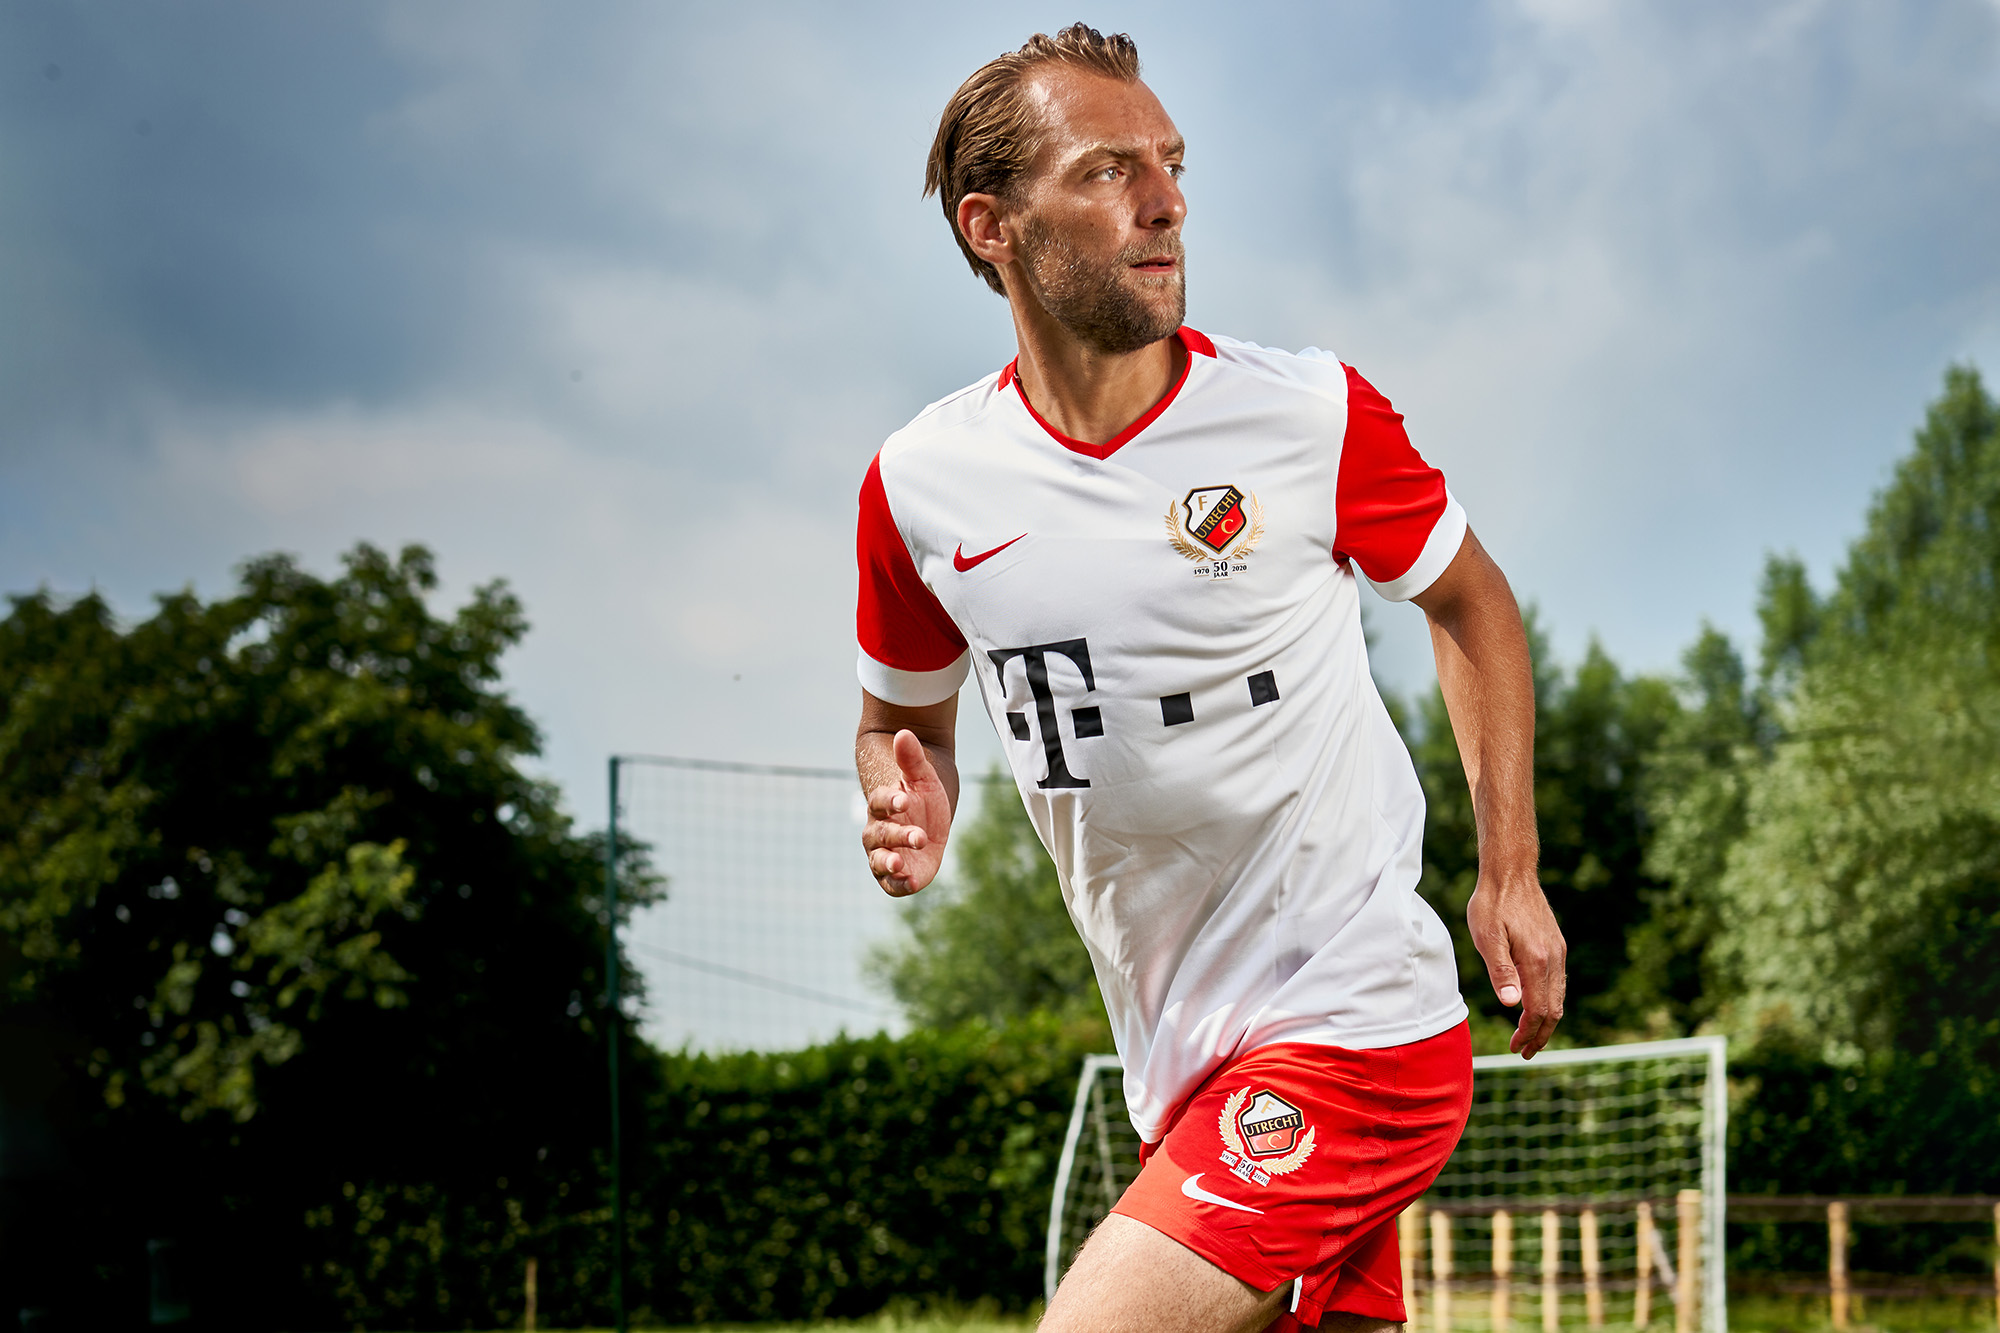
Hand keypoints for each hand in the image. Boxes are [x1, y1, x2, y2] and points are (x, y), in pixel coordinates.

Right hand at [861, 730, 951, 896]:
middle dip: (897, 836)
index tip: (905, 799)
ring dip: (888, 862)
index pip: (880, 802)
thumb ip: (911, 758)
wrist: (930, 819)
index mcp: (882, 805)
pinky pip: (892, 883)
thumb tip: (904, 732)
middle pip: (880, 834)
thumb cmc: (921, 796)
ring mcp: (884, 853)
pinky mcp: (896, 874)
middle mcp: (877, 831)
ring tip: (899, 863)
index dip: (890, 801)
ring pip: (879, 859)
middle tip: (919, 836)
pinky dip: (900, 884)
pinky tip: (914, 883)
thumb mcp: (922, 777)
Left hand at [1466, 873, 1565, 1056]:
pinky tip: (1537, 1005)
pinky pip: (1559, 982)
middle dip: (1541, 1035)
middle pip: (1553, 1009)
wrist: (1511, 872)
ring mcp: (1557, 951)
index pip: (1537, 1010)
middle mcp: (1553, 959)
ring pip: (1559, 997)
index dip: (1528, 1033)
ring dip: (1547, 1021)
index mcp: (1536, 960)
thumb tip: (1512, 1005)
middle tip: (1525, 1052)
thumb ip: (1501, 971)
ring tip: (1531, 1036)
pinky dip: (1550, 1002)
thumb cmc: (1492, 903)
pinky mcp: (1556, 945)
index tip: (1516, 1048)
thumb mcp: (1487, 937)